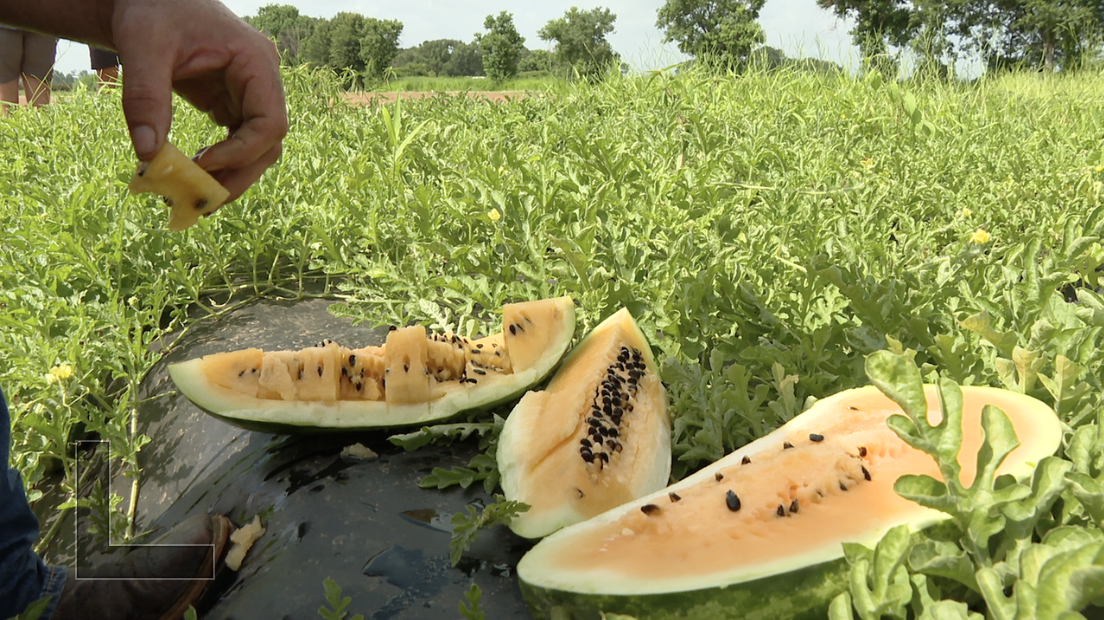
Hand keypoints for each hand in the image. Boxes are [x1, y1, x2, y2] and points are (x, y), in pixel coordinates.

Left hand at [112, 0, 286, 203]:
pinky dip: (220, 163)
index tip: (203, 165)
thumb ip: (145, 97)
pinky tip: (193, 172)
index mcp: (256, 61)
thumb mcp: (143, 47)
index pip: (270, 123)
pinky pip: (238, 142)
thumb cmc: (152, 10)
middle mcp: (263, 81)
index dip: (242, 152)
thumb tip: (146, 154)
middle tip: (204, 202)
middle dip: (239, 175)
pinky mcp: (234, 104)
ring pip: (258, 149)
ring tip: (195, 194)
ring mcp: (251, 94)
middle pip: (269, 143)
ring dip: (232, 175)